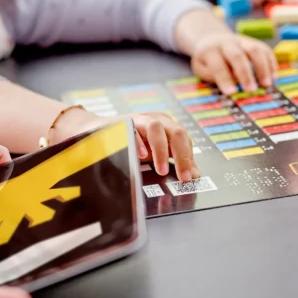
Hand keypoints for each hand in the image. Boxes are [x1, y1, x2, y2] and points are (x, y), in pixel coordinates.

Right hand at [53, 110, 199, 182]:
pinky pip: (131, 129)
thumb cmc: (134, 143)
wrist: (102, 132)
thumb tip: (194, 174)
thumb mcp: (157, 151)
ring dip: (161, 149)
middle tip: (183, 176)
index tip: (189, 178)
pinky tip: (141, 156)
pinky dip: (138, 142)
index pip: (185, 140)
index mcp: (169, 126)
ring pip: (155, 128)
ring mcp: (139, 119)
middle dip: (182, 156)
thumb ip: (175, 160)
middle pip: (176, 132)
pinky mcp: (122, 122)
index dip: (189, 159)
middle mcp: (157, 120)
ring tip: (162, 170)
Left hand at [191, 33, 276, 95]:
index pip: (217, 64)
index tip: (231, 93)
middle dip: (245, 74)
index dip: (224, 79)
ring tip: (266, 84)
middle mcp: (227, 44)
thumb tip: (231, 84)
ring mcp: (243, 41)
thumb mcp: (201, 67)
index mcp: (210, 51)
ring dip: (262, 68)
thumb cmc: (208, 59)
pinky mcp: (255, 42)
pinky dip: (271, 64)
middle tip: (251, 90)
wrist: (212, 38)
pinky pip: (266, 50)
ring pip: (255, 50)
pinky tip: (273, 78)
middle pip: (237, 55)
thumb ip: (212, 76)